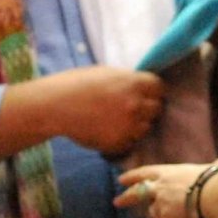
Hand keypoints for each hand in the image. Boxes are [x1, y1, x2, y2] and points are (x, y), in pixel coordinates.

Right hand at [45, 67, 163, 155]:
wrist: (57, 106)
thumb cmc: (77, 83)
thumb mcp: (107, 73)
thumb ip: (127, 81)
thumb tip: (139, 86)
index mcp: (135, 83)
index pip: (159, 88)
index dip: (153, 91)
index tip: (147, 94)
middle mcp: (136, 104)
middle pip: (156, 109)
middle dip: (148, 108)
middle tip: (133, 109)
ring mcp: (129, 126)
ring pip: (145, 128)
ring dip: (137, 125)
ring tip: (119, 122)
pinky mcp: (119, 143)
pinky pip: (130, 142)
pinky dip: (124, 139)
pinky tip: (110, 132)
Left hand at [115, 163, 212, 217]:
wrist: (208, 195)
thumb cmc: (211, 179)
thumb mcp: (209, 169)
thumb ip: (212, 168)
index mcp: (167, 173)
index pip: (145, 173)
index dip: (133, 176)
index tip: (121, 180)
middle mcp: (159, 188)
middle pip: (136, 193)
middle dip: (126, 198)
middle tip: (116, 202)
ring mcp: (160, 205)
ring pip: (154, 215)